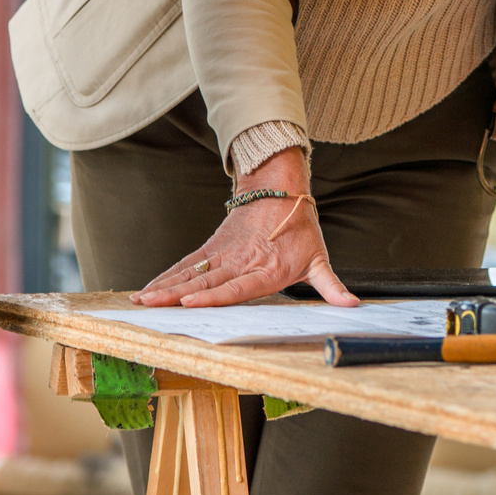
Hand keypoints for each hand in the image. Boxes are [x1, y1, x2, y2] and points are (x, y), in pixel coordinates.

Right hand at [132, 147, 355, 308]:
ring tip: (142, 301)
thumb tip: (353, 304)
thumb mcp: (319, 257)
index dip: (214, 296)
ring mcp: (223, 254)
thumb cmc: (299, 226)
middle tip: (151, 307)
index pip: (238, 287)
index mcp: (267, 269)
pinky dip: (166, 277)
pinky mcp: (212, 247)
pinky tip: (149, 290)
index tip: (190, 303)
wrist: (280, 187)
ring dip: (164, 287)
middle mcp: (241, 262)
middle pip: (205, 281)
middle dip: (175, 296)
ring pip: (190, 273)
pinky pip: (186, 264)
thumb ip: (331, 285)